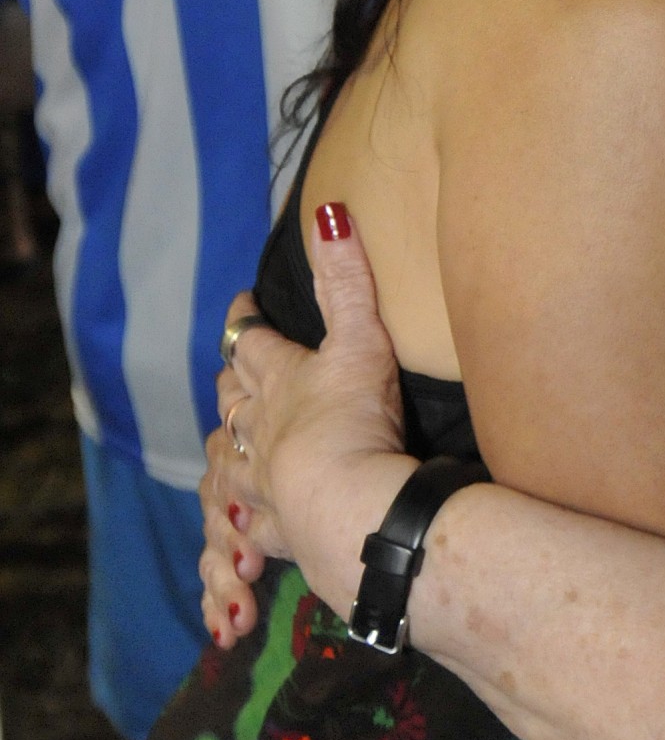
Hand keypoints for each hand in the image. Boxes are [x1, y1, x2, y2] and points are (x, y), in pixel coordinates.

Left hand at [203, 207, 415, 646]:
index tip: (243, 306)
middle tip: (233, 372)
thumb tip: (328, 211)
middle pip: (234, 401)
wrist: (350, 509)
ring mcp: (264, 483)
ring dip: (231, 450)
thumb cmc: (355, 419)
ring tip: (232, 446)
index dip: (246, 322)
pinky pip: (253, 522)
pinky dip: (248, 519)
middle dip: (232, 383)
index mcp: (280, 381)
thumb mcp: (359, 340)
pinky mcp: (279, 528)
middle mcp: (260, 429)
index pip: (253, 343)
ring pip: (234, 461)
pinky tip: (247, 524)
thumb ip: (346, 280)